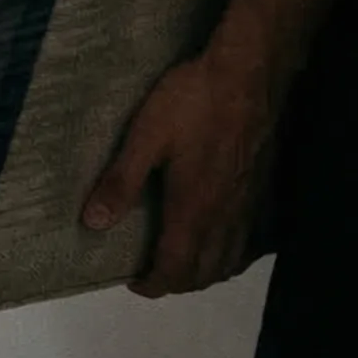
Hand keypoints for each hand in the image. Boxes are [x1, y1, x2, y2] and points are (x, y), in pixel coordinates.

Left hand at [82, 49, 288, 297]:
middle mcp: (227, 218)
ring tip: (180, 260)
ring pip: (231, 261)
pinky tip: (222, 239)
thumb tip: (92, 223)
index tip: (133, 282)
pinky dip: (233, 254)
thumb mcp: (146, 136)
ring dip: (205, 272)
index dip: (153, 284)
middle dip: (177, 282)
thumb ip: (120, 181)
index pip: (175, 269)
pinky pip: (252, 241)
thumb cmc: (194, 100)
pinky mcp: (266, 191)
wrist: (251, 73)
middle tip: (151, 271)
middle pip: (205, 273)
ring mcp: (251, 206)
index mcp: (194, 210)